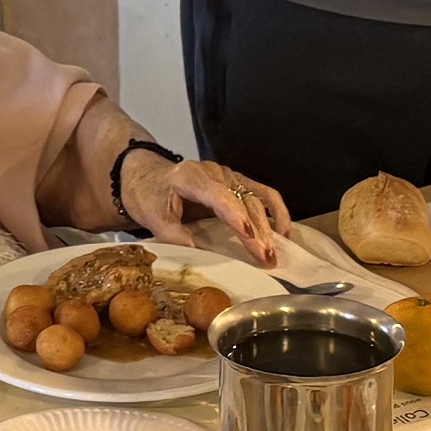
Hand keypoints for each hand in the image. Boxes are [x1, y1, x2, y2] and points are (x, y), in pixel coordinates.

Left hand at [119, 152, 290, 263]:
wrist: (147, 178)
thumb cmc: (149, 196)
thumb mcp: (153, 218)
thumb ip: (174, 235)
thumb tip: (198, 253)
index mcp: (191, 177)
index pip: (219, 196)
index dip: (235, 216)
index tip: (247, 235)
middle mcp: (215, 173)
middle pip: (243, 200)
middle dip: (257, 231)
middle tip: (265, 258)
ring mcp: (228, 176)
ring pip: (257, 199)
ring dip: (269, 226)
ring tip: (273, 252)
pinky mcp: (237, 183)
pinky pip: (263, 194)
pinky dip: (276, 211)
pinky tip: (282, 232)